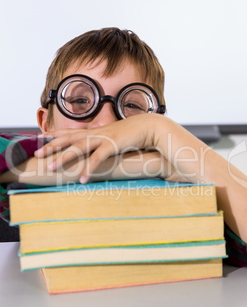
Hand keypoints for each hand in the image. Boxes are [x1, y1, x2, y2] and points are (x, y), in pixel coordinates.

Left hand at [35, 115, 158, 181]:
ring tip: (51, 168)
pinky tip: (81, 179)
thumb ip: (103, 143)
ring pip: (78, 147)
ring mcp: (103, 138)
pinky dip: (89, 169)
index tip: (40, 137)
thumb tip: (97, 150)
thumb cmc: (132, 134)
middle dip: (51, 147)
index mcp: (94, 131)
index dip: (54, 134)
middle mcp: (95, 133)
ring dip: (63, 158)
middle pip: (68, 139)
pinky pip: (97, 159)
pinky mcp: (112, 145)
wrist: (149, 126)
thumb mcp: (114, 137)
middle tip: (37, 155)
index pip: (70, 131)